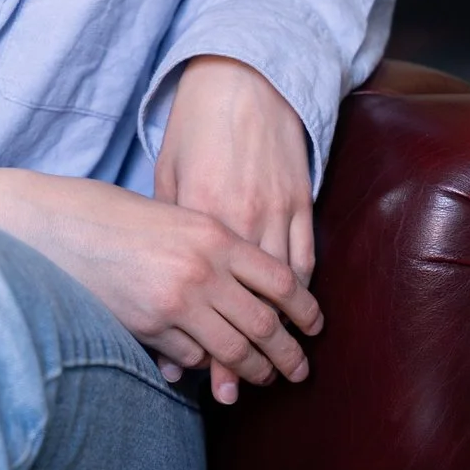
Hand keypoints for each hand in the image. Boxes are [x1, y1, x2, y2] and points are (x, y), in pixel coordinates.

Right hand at [0, 166, 320, 388]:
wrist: (52, 223)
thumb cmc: (109, 212)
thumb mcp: (170, 212)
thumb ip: (210, 244)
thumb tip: (244, 282)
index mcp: (214, 232)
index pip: (281, 278)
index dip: (305, 309)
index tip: (314, 326)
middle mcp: (202, 268)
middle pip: (265, 323)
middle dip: (288, 352)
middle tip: (299, 369)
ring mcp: (175, 301)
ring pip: (233, 349)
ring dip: (254, 370)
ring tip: (264, 380)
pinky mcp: (147, 327)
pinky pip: (190, 356)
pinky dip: (202, 366)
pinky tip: (209, 374)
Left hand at [154, 56, 318, 401]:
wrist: (241, 80)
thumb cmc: (194, 130)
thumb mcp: (168, 180)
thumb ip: (168, 238)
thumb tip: (163, 292)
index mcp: (203, 221)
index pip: (210, 301)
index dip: (214, 349)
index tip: (214, 386)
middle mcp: (243, 222)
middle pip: (253, 306)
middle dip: (255, 354)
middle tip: (253, 389)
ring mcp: (278, 212)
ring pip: (287, 289)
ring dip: (287, 331)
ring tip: (286, 364)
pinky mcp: (301, 201)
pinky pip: (306, 257)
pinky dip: (304, 290)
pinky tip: (300, 316)